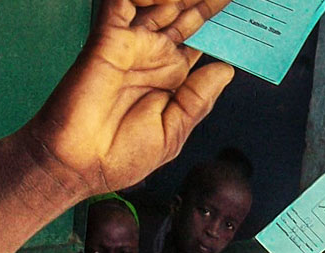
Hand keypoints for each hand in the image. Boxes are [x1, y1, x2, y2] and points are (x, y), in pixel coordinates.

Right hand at [20, 0, 235, 198]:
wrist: (79, 164)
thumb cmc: (120, 156)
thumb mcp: (173, 132)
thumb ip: (198, 99)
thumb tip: (227, 70)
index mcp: (172, 78)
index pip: (201, 42)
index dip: (221, 28)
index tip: (245, 17)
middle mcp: (154, 56)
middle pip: (186, 16)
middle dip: (208, 2)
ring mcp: (132, 45)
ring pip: (160, 3)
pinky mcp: (108, 39)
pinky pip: (124, 3)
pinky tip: (168, 0)